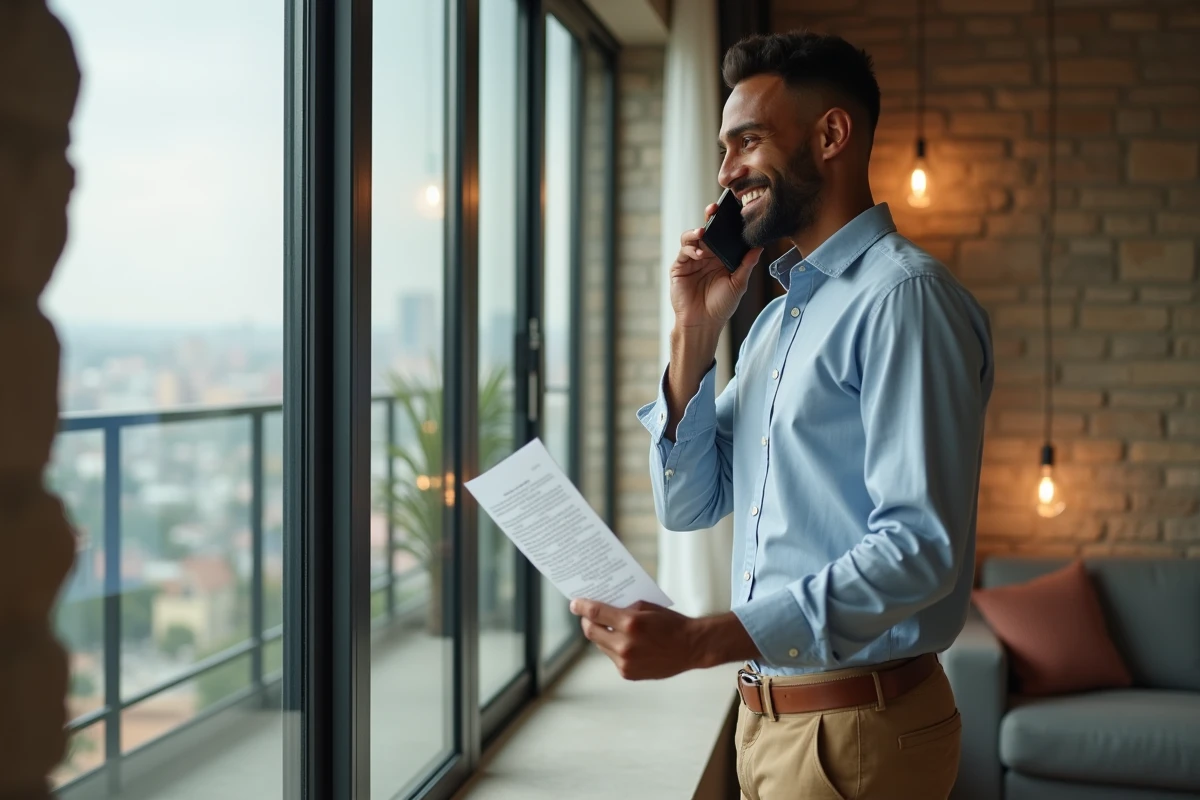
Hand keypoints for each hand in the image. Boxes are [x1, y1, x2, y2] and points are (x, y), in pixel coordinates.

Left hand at [570, 599, 704, 679]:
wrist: (690, 647)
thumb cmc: (671, 623)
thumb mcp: (647, 606)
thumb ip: (623, 608)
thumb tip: (602, 607)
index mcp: (630, 623)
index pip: (596, 613)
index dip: (582, 607)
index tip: (574, 604)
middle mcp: (625, 644)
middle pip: (592, 631)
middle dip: (587, 621)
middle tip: (586, 615)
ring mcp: (625, 662)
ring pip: (600, 645)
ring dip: (600, 635)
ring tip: (603, 627)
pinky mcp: (628, 673)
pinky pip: (612, 657)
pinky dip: (613, 648)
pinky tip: (621, 642)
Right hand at [670, 203, 763, 329]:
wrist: (702, 323)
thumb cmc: (721, 306)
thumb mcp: (738, 283)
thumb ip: (747, 264)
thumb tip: (759, 246)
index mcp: (720, 257)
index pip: (723, 234)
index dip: (726, 222)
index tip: (732, 209)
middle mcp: (706, 255)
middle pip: (707, 229)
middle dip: (709, 217)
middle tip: (713, 209)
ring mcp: (692, 259)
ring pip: (692, 236)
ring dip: (697, 231)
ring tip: (703, 232)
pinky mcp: (679, 266)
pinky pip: (684, 250)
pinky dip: (691, 247)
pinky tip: (699, 253)